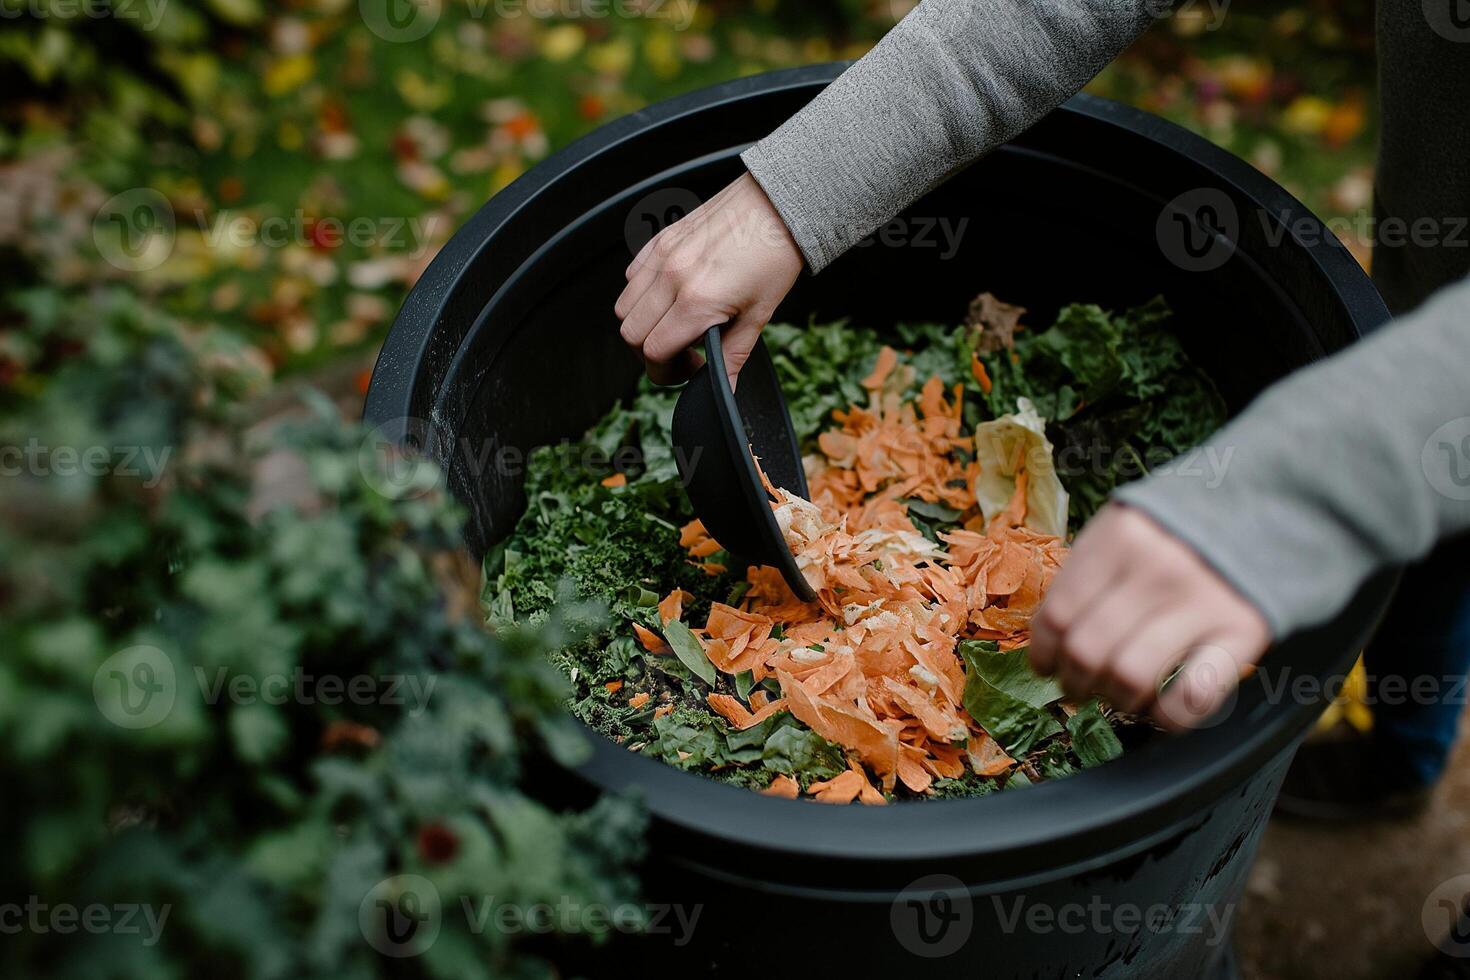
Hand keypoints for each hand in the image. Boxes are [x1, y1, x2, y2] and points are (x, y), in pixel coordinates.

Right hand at [614, 172, 803, 385]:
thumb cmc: (774, 255)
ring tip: (673, 326)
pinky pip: (632, 277)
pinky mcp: (660, 239)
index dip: (666, 372)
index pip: (654, 352)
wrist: (777, 205)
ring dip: (642, 325)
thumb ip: (733, 355)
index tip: (687, 370)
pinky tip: (670, 298)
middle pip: (632, 334)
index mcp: (697, 300)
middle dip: (651, 354)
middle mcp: (671, 276)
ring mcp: (662, 255)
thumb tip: (723, 386)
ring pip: (624, 307)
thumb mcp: (759, 314)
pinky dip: (642, 296)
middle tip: (680, 353)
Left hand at [1029, 504, 1271, 730]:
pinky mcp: (1244, 632)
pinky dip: (1168, 717)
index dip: (1044, 652)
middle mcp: (1158, 568)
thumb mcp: (1129, 525)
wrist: (1274, 510)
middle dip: (1075, 681)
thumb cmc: (1182, 529)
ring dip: (1115, 699)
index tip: (1048, 666)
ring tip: (1119, 696)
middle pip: (1088, 650)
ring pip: (1129, 676)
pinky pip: (1192, 695)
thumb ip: (1091, 570)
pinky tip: (1160, 713)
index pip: (1059, 613)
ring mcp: (1202, 601)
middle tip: (1081, 687)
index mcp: (1120, 537)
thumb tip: (1051, 636)